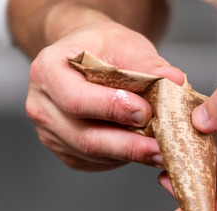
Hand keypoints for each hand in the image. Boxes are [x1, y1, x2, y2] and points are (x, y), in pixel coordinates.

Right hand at [26, 21, 184, 170]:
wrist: (86, 56)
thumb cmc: (101, 47)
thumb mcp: (125, 43)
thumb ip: (149, 64)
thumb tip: (175, 81)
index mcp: (47, 71)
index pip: (76, 100)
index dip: (112, 109)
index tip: (146, 112)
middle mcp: (41, 106)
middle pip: (84, 136)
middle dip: (128, 144)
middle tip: (162, 147)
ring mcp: (49, 133)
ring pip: (92, 154)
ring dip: (129, 154)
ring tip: (161, 151)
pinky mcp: (65, 152)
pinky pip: (95, 162)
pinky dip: (122, 158)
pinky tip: (142, 149)